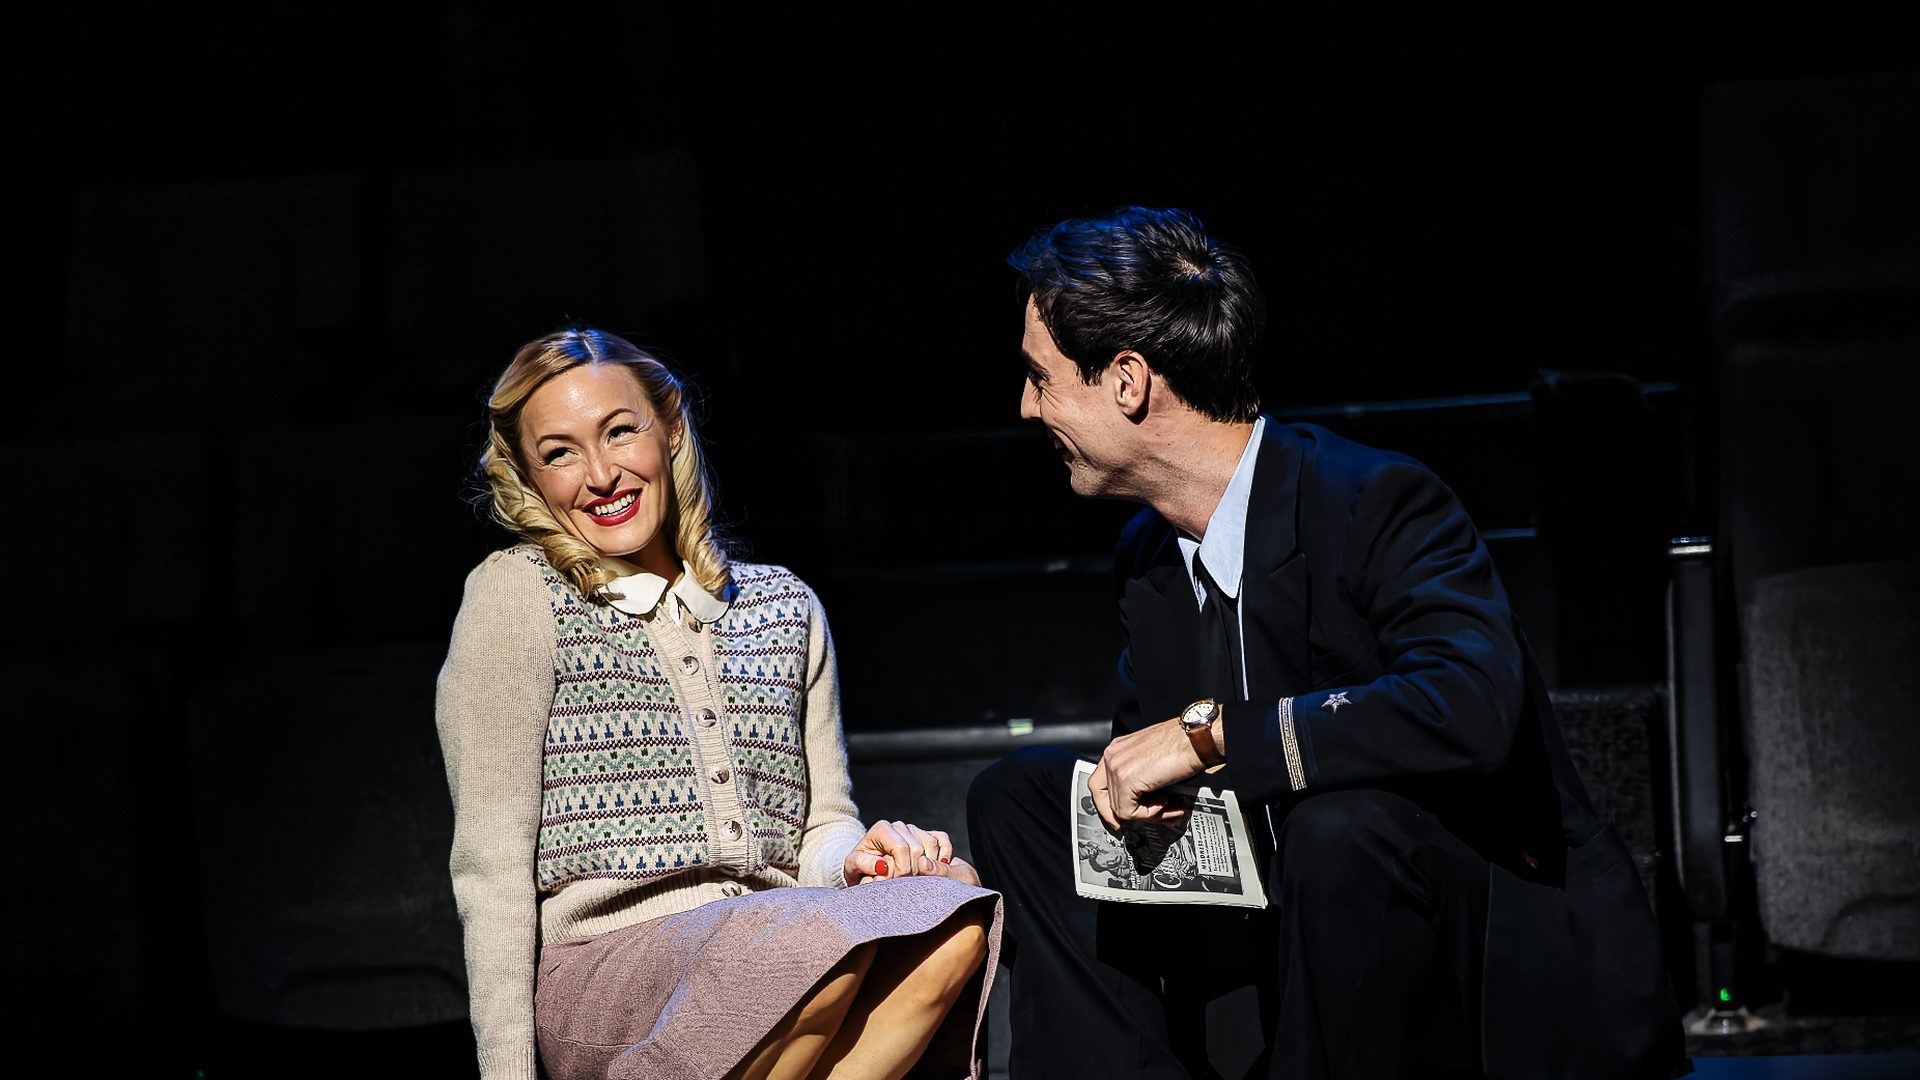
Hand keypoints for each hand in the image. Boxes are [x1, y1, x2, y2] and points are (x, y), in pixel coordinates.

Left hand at [845, 819, 976, 885]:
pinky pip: (942, 840)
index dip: (903, 868)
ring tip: (916, 879)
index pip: (902, 847)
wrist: (867, 868)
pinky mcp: (926, 835)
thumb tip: (882, 865)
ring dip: (928, 866)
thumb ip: (863, 864)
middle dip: (913, 871)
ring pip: (931, 844)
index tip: (897, 882)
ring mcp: (914, 829)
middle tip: (904, 884)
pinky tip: (937, 867)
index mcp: (882, 829)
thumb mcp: (852, 867)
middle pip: (917, 848)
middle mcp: (899, 826)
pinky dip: (944, 854)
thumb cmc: (859, 868)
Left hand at [1087, 717, 1207, 831]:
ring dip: (1147, 813)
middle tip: (1141, 820)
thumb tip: (1143, 804)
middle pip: (1101, 796)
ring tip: (1168, 806)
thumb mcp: (1154, 761)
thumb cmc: (1184, 744)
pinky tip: (1166, 801)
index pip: (1099, 783)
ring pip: (1119, 807)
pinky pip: (1129, 811)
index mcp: (1118, 749)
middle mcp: (1113, 756)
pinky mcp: (1126, 779)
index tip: (1119, 818)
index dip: (1107, 804)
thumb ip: (1142, 781)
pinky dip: (1149, 813)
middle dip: (1122, 814)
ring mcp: (1117, 767)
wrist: (1197, 739)